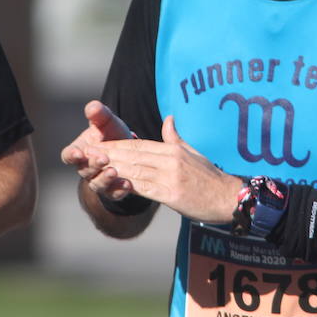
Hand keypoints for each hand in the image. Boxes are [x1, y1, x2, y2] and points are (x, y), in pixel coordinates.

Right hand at [61, 100, 137, 204]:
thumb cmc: (111, 133)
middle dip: (93, 164)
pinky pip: (113, 194)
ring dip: (105, 179)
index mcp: (79, 151)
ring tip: (114, 172)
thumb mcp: (106, 121)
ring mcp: (98, 181)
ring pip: (97, 184)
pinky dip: (119, 190)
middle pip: (84, 170)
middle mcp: (86, 169)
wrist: (128, 148)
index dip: (71, 155)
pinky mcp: (112, 191)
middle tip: (104, 158)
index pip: (69, 156)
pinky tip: (127, 185)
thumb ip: (99, 114)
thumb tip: (92, 106)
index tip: (77, 153)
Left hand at [87, 115, 243, 223]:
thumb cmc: (211, 179)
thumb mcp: (194, 154)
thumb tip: (169, 118)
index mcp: (173, 151)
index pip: (139, 145)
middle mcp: (170, 161)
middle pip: (133, 155)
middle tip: (87, 152)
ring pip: (134, 170)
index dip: (117, 145)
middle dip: (108, 153)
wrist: (229, 198)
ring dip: (111, 168)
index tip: (99, 144)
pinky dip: (126, 184)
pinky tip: (112, 183)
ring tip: (92, 166)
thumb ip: (176, 138)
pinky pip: (144, 188)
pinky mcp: (171, 194)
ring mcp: (170, 177)